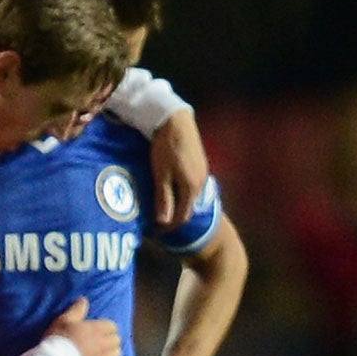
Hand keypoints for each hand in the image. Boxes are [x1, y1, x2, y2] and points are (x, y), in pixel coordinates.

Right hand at [47, 297, 122, 355]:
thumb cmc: (57, 340)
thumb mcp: (63, 321)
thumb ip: (76, 310)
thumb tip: (84, 300)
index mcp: (98, 330)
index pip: (112, 326)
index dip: (105, 328)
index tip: (97, 331)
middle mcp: (104, 345)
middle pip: (117, 341)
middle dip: (111, 341)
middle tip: (100, 343)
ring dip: (111, 355)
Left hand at [150, 109, 207, 228]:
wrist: (176, 122)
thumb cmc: (165, 148)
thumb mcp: (161, 174)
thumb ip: (163, 198)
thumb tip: (164, 221)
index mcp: (192, 187)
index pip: (182, 216)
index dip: (168, 227)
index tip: (154, 233)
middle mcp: (201, 182)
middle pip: (187, 208)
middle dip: (172, 218)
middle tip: (155, 225)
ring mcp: (202, 173)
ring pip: (189, 197)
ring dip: (177, 206)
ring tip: (161, 210)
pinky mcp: (199, 165)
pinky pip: (191, 187)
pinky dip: (180, 195)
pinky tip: (169, 193)